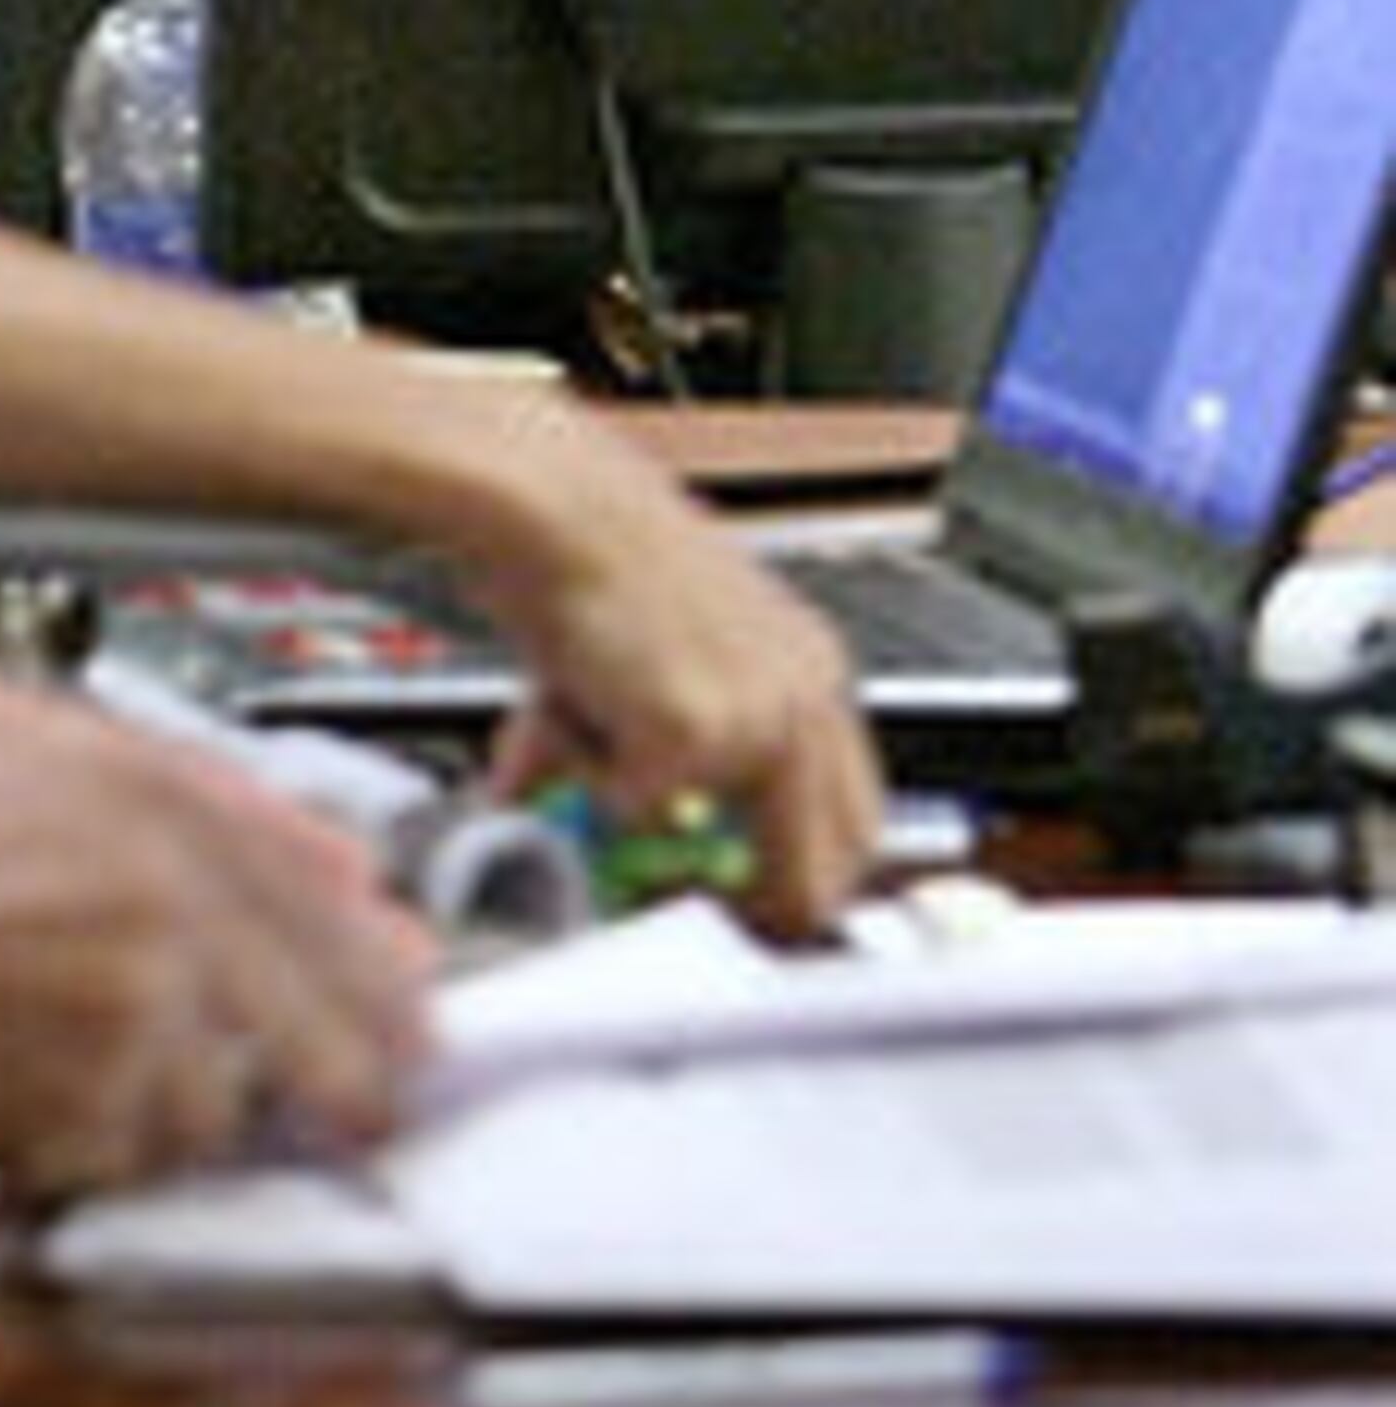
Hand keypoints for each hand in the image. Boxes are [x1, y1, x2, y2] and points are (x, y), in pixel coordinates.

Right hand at [0, 645, 430, 1204]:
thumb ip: (122, 781)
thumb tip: (247, 829)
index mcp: (133, 794)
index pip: (302, 879)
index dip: (360, 947)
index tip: (402, 988)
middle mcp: (158, 896)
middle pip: (313, 1009)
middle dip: (346, 1064)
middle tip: (364, 1103)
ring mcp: (132, 1006)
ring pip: (217, 1102)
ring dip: (180, 1113)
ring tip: (96, 1091)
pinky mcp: (87, 1107)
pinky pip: (132, 1161)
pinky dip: (95, 1159)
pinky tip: (33, 1122)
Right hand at [455, 399, 882, 934]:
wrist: (550, 499)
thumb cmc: (592, 547)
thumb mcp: (663, 652)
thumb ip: (668, 745)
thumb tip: (628, 822)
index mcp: (810, 669)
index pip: (854, 817)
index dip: (801, 874)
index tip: (744, 892)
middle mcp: (806, 697)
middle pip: (833, 868)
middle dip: (761, 907)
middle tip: (686, 894)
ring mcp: (758, 722)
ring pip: (721, 849)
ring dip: (656, 827)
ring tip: (596, 741)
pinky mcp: (690, 737)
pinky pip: (631, 811)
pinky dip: (586, 773)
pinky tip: (571, 698)